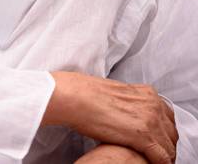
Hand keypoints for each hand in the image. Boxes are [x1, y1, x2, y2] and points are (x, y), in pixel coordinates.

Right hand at [42, 72, 176, 163]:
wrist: (77, 97)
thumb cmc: (89, 95)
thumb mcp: (119, 95)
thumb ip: (134, 105)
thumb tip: (135, 119)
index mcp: (147, 93)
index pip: (168, 118)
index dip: (164, 133)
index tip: (159, 142)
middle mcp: (153, 104)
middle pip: (172, 132)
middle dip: (166, 144)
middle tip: (155, 154)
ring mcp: (150, 119)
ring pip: (169, 146)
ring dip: (164, 156)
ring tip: (151, 161)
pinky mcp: (143, 136)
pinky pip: (162, 157)